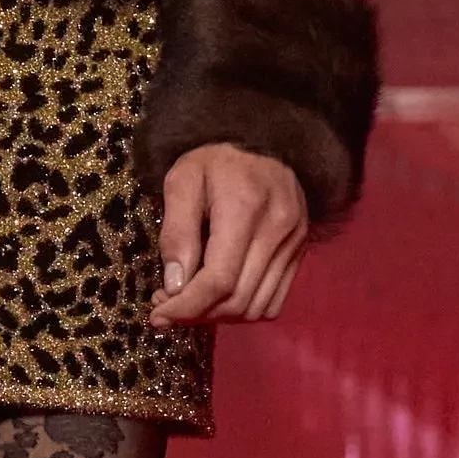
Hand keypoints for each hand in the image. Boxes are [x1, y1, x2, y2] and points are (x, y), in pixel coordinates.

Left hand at [149, 141, 310, 327]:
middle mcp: (278, 230)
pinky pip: (274, 301)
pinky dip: (243, 309)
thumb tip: (175, 287)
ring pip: (256, 307)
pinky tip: (219, 296)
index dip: (186, 307)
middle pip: (237, 299)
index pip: (219, 280)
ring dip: (219, 316)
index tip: (158, 316)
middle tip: (166, 307)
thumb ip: (177, 232)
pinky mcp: (300, 252)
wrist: (263, 141)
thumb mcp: (182, 181)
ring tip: (190, 302)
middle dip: (197, 314)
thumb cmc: (214, 159)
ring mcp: (294, 244)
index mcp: (245, 208)